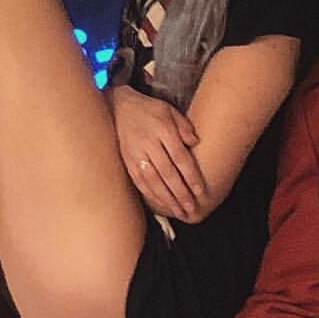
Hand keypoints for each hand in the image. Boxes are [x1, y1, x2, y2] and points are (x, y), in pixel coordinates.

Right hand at [108, 85, 207, 220]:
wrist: (118, 106)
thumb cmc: (148, 109)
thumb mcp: (169, 110)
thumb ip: (184, 126)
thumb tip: (195, 143)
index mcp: (162, 130)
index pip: (180, 158)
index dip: (191, 176)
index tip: (200, 191)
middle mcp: (148, 143)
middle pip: (167, 173)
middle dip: (181, 193)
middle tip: (191, 208)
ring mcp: (135, 153)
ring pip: (153, 180)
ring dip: (167, 198)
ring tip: (179, 211)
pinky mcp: (126, 161)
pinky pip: (139, 181)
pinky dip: (150, 194)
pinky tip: (160, 203)